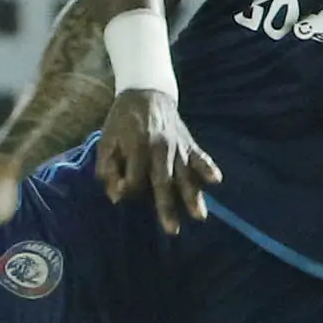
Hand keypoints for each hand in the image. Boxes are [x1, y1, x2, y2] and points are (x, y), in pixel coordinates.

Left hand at [96, 89, 221, 234]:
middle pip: (163, 182)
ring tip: (199, 216)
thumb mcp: (106, 141)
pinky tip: (216, 180)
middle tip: (172, 229)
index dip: (126, 190)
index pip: (134, 180)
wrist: (146, 93)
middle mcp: (159, 148)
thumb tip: (116, 197)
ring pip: (185, 174)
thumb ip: (107, 169)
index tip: (120, 192)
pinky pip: (200, 156)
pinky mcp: (189, 142)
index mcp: (137, 148)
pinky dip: (208, 167)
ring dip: (193, 195)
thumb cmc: (122, 121)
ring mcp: (177, 146)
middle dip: (167, 207)